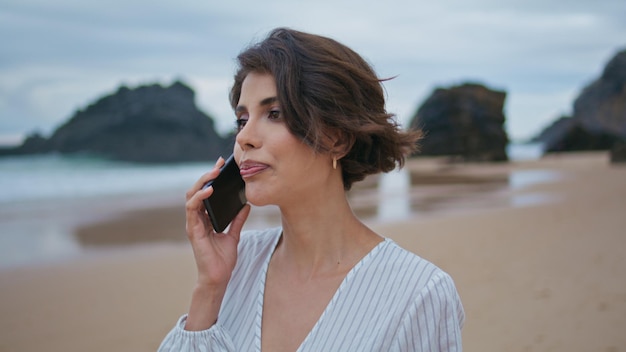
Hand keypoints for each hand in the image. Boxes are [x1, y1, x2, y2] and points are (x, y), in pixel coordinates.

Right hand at [185, 157, 250, 288]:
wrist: (219, 277)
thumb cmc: (223, 259)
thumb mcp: (234, 235)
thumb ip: (237, 220)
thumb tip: (246, 205)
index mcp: (205, 218)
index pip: (206, 193)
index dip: (212, 178)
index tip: (222, 165)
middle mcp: (197, 219)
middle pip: (197, 190)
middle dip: (207, 176)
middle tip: (218, 165)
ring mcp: (193, 224)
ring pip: (191, 196)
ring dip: (202, 183)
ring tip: (213, 174)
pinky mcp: (193, 230)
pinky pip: (192, 210)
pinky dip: (199, 198)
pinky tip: (208, 191)